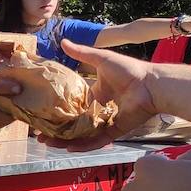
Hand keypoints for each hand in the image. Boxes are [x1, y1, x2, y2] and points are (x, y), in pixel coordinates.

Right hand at [36, 40, 159, 149]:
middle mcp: (99, 110)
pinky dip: (83, 146)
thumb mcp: (101, 59)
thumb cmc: (128, 70)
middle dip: (57, 130)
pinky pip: (96, 141)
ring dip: (65, 141)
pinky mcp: (114, 131)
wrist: (151, 85)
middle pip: (74, 123)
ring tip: (48, 143)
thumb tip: (63, 41)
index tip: (42, 115)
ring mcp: (106, 122)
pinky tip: (69, 148)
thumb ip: (81, 53)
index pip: (72, 105)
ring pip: (82, 135)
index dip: (57, 111)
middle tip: (39, 134)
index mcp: (96, 94)